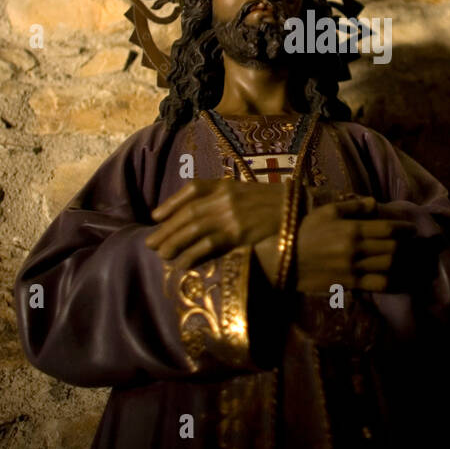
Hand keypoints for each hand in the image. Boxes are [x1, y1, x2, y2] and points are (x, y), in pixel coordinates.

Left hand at [147, 178, 285, 274]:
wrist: (299, 211)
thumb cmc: (271, 204)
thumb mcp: (244, 193)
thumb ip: (221, 197)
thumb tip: (194, 214)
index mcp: (226, 184)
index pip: (192, 190)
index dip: (171, 204)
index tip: (155, 217)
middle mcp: (225, 197)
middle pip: (188, 213)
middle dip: (167, 229)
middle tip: (150, 243)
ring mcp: (231, 216)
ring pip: (193, 229)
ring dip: (174, 243)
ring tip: (161, 254)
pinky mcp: (238, 234)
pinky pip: (208, 245)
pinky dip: (192, 254)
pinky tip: (183, 263)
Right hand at [293, 196, 421, 293]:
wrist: (283, 261)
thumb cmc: (304, 232)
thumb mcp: (326, 212)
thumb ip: (352, 206)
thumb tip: (375, 203)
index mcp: (351, 229)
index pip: (387, 228)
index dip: (405, 229)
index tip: (413, 229)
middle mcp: (356, 249)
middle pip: (393, 249)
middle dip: (410, 247)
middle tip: (419, 246)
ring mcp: (354, 269)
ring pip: (390, 268)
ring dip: (407, 265)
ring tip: (418, 263)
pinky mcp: (350, 284)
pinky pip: (379, 285)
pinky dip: (396, 283)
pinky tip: (405, 281)